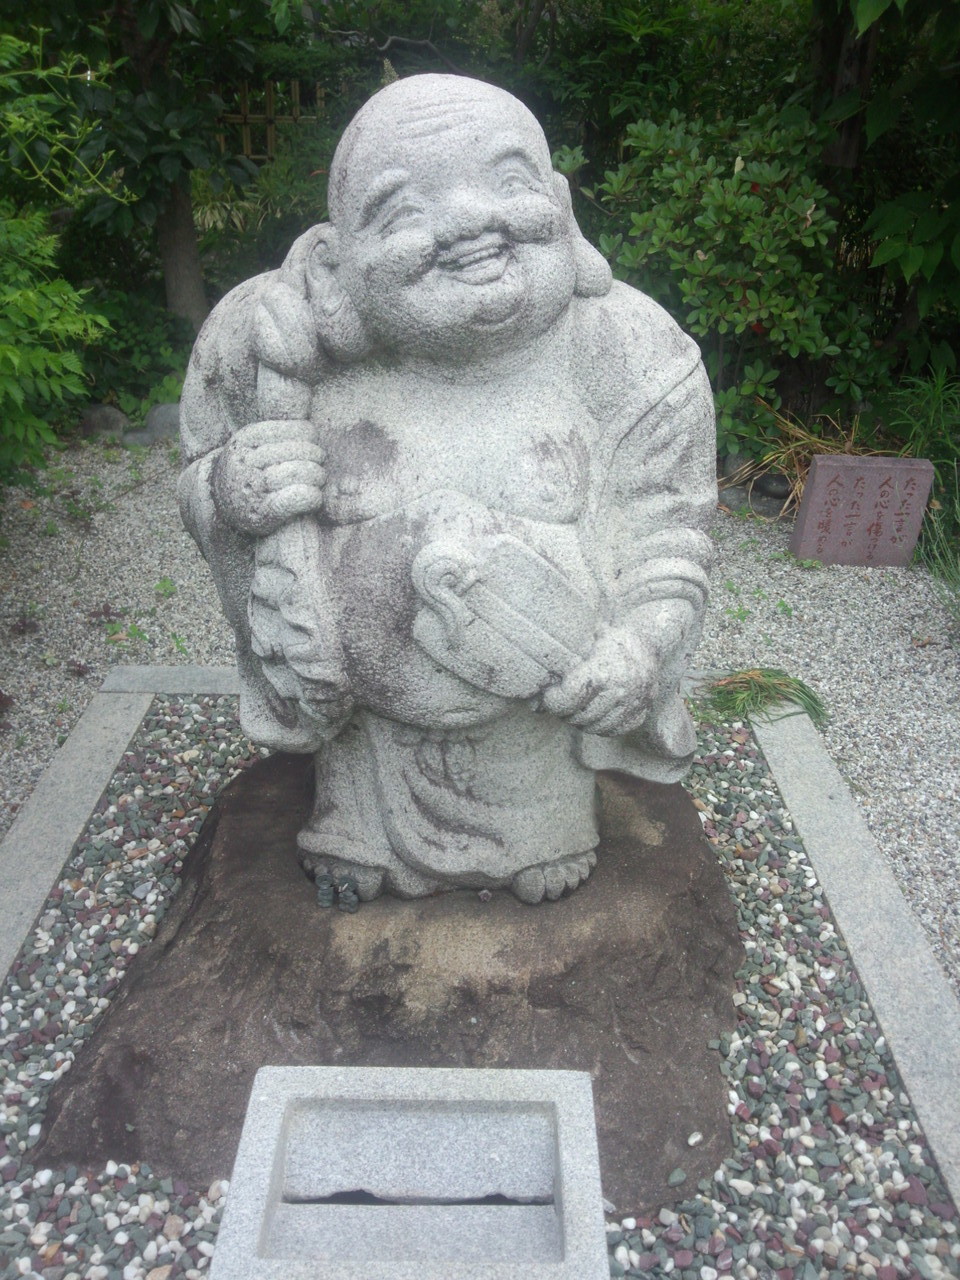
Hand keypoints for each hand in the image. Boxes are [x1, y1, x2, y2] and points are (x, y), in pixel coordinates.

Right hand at [212, 420, 325, 535]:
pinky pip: (297, 498)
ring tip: (318, 480)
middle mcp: (246, 460)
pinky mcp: (263, 512)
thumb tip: (312, 430)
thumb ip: (276, 433)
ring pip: (299, 472)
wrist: (219, 504)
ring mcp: (253, 486)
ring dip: (317, 476)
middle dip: (317, 457)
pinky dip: (312, 496)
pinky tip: (314, 497)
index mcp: (246, 438)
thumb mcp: (251, 443)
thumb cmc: (247, 469)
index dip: (309, 436)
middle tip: (318, 465)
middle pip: (300, 450)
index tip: (308, 444)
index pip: (296, 429)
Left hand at [540, 626, 657, 735]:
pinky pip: (614, 730)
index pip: (569, 699)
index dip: (553, 701)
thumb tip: (537, 697)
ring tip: (575, 707)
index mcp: (604, 672)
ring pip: (595, 727)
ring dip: (580, 721)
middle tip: (560, 702)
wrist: (648, 639)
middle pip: (580, 716)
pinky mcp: (641, 712)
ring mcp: (633, 704)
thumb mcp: (584, 642)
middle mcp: (621, 691)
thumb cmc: (610, 638)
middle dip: (564, 712)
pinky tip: (593, 714)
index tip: (549, 695)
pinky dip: (600, 726)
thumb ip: (562, 665)